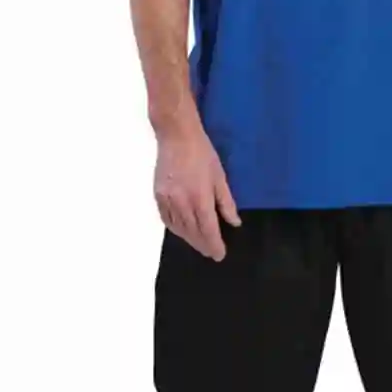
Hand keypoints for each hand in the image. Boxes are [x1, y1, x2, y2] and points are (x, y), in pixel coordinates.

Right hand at [154, 121, 240, 260]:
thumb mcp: (220, 176)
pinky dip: (174, 228)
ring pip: (178, 228)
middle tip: (210, 252)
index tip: (219, 255)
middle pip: (192, 232)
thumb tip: (234, 223)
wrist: (177, 136)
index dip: (214, 244)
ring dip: (189, 239)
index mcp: (200, 197)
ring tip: (198, 244)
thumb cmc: (203, 153)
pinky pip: (166, 219)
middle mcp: (182, 203)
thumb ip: (226, 201)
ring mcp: (168, 200)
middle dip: (202, 244)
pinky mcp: (158, 195)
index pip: (208, 229)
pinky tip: (181, 230)